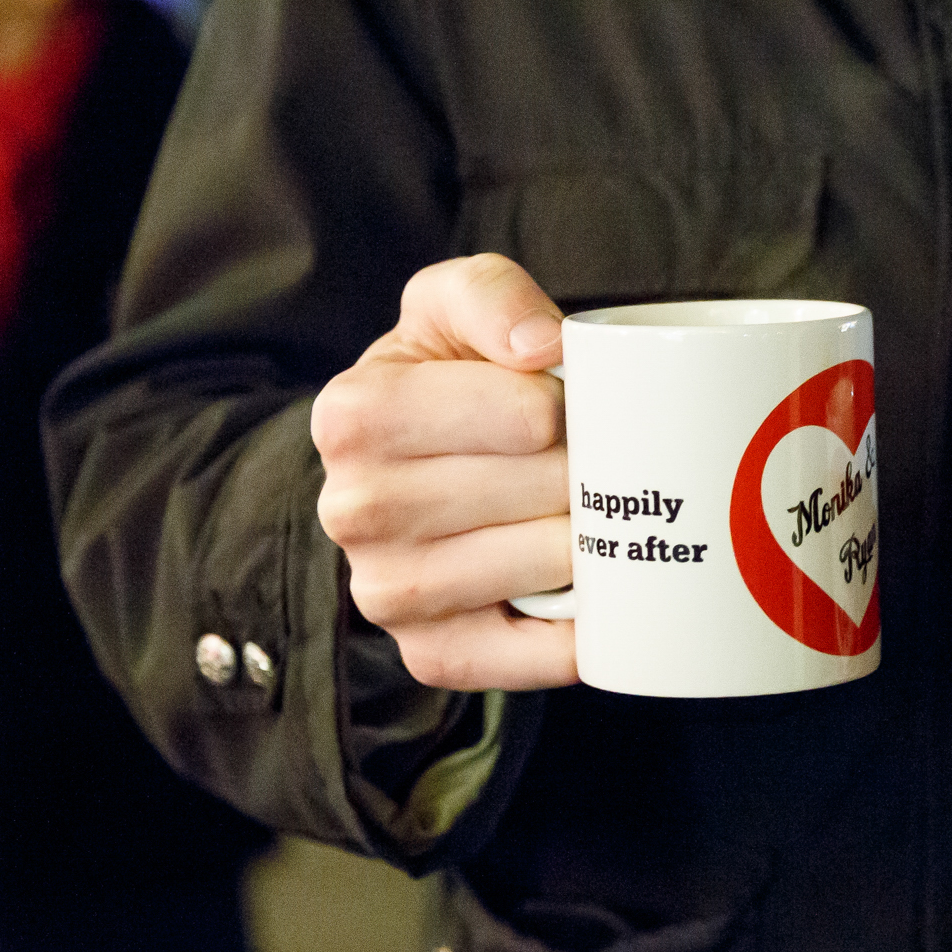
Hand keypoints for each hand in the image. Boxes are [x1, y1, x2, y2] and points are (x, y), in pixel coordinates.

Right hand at [311, 254, 576, 690]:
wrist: (415, 465)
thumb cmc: (449, 377)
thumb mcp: (454, 303)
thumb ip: (493, 294)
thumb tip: (544, 348)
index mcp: (355, 415)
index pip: (533, 417)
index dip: (575, 405)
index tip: (564, 402)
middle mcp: (356, 510)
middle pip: (551, 492)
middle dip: (592, 470)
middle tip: (585, 460)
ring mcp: (389, 593)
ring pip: (556, 565)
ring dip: (596, 540)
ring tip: (581, 512)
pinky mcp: (432, 654)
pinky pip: (541, 656)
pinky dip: (585, 629)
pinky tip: (586, 593)